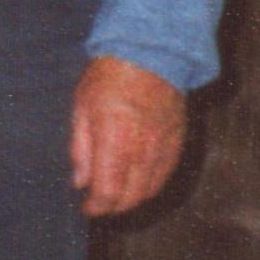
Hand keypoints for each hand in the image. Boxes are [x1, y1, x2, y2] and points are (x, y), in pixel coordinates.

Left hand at [70, 54, 185, 217]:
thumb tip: (80, 181)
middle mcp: (143, 151)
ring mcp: (164, 148)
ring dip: (132, 199)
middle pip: (131, 199)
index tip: (87, 207)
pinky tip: (138, 180)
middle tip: (100, 202)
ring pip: (150, 191)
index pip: (108, 193)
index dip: (96, 207)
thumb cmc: (110, 76)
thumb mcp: (82, 108)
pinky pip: (165, 176)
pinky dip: (150, 185)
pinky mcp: (178, 142)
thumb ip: (81, 150)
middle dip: (113, 206)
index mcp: (115, 142)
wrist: (151, 51)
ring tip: (117, 193)